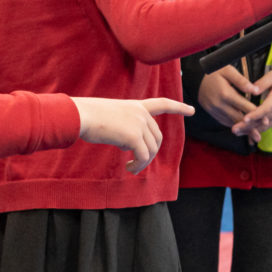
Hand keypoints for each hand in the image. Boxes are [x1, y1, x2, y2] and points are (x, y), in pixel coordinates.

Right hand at [72, 96, 193, 173]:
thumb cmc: (87, 117)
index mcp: (135, 106)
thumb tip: (130, 147)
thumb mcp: (110, 116)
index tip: (192, 110)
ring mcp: (139, 124)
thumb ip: (124, 126)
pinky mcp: (134, 136)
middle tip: (136, 162)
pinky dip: (138, 165)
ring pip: (151, 150)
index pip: (162, 103)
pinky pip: (143, 156)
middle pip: (157, 137)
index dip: (178, 107)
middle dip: (150, 153)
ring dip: (143, 162)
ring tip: (131, 167)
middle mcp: (140, 113)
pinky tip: (129, 168)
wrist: (80, 115)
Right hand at [198, 65, 261, 141]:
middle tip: (259, 136)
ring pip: (231, 123)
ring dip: (242, 130)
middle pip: (238, 119)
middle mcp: (219, 105)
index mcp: (226, 94)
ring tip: (253, 136)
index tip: (266, 120)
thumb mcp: (228, 71)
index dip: (256, 115)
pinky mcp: (212, 113)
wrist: (196, 77)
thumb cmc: (215, 72)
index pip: (244, 107)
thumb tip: (256, 90)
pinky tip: (241, 130)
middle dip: (250, 127)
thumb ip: (242, 81)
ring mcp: (214, 110)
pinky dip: (234, 126)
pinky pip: (224, 122)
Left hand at [231, 67, 271, 137]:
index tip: (244, 119)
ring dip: (251, 130)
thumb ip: (263, 82)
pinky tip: (245, 132)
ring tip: (236, 132)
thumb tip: (253, 90)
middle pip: (264, 121)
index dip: (255, 115)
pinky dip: (257, 130)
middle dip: (248, 126)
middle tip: (234, 129)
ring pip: (265, 126)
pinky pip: (268, 126)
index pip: (267, 109)